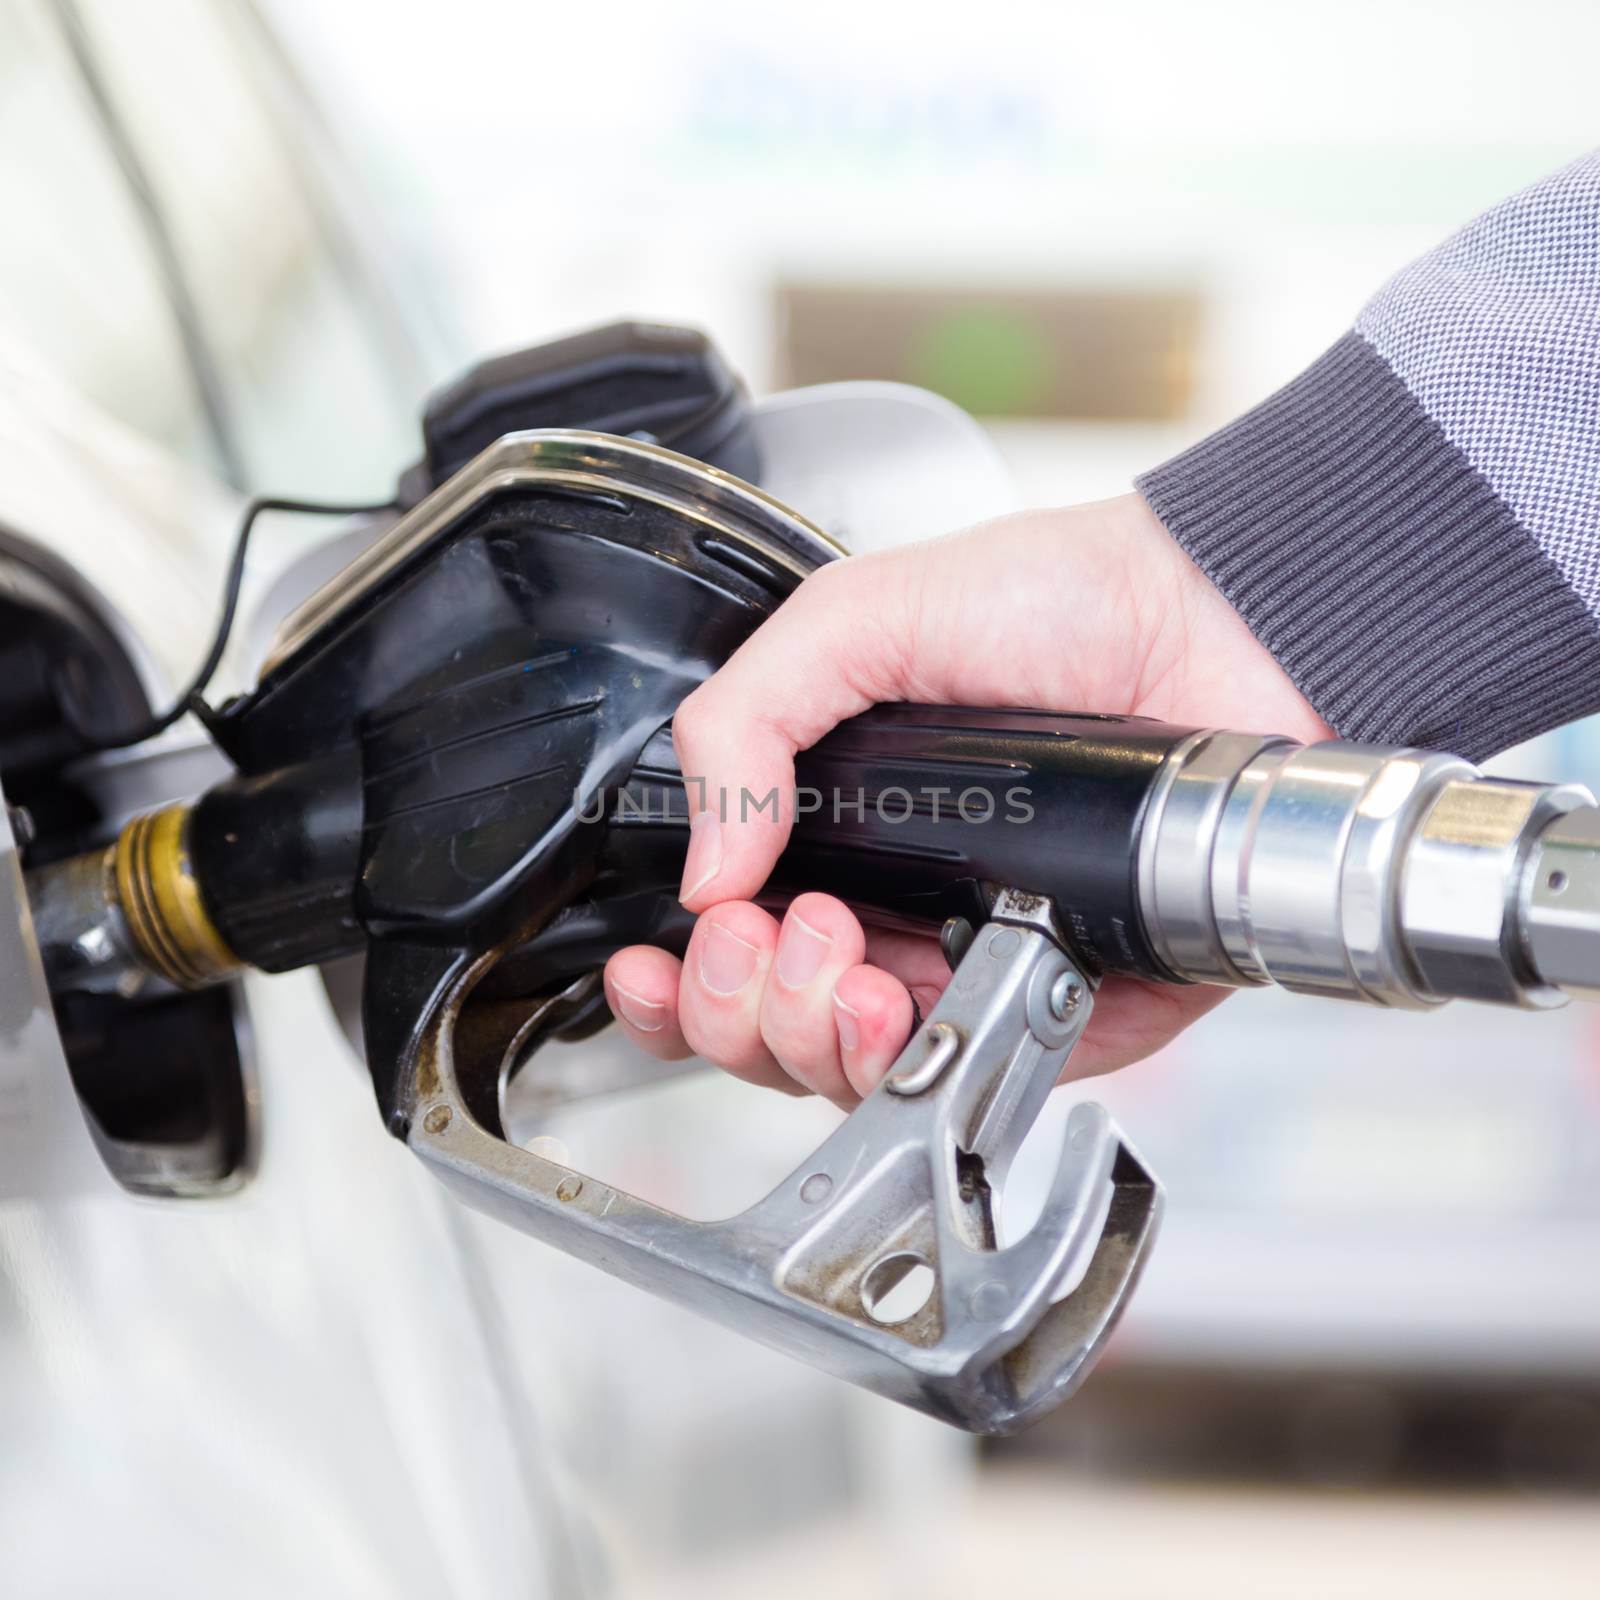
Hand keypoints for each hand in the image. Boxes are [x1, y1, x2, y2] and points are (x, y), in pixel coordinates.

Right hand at [602, 492, 1329, 1102]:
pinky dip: (915, 1066)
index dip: (676, 981)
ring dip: (810, 1037)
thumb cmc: (1057, 601)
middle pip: (769, 1034)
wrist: (1211, 622)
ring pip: (851, 1077)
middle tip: (769, 933)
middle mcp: (896, 911)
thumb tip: (699, 869)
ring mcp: (976, 964)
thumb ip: (747, 723)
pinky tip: (903, 999)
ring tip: (844, 961)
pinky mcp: (1064, 1008)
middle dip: (738, 1009)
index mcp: (839, 832)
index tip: (656, 960)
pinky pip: (968, 1081)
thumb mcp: (858, 620)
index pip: (727, 948)